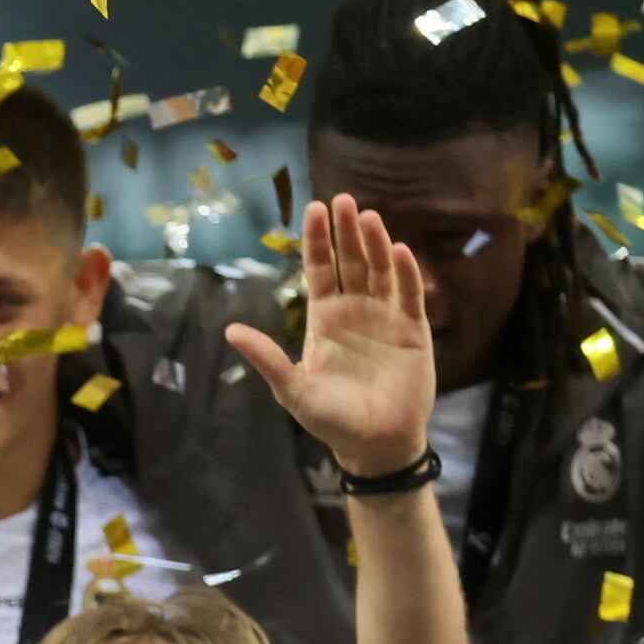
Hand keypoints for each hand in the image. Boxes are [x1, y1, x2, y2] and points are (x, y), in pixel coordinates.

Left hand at [226, 193, 435, 481]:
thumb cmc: (330, 418)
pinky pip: (409, 296)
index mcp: (324, 319)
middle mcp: (355, 311)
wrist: (373, 443)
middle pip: (350, 262)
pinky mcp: (413, 330)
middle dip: (346, 232)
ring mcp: (386, 317)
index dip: (317, 241)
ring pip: (380, 271)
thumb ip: (266, 358)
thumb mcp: (292, 389)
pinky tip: (398, 250)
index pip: (319, 270)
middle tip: (342, 200)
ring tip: (368, 216)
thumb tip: (230, 331)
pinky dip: (405, 273)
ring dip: (375, 244)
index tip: (315, 209)